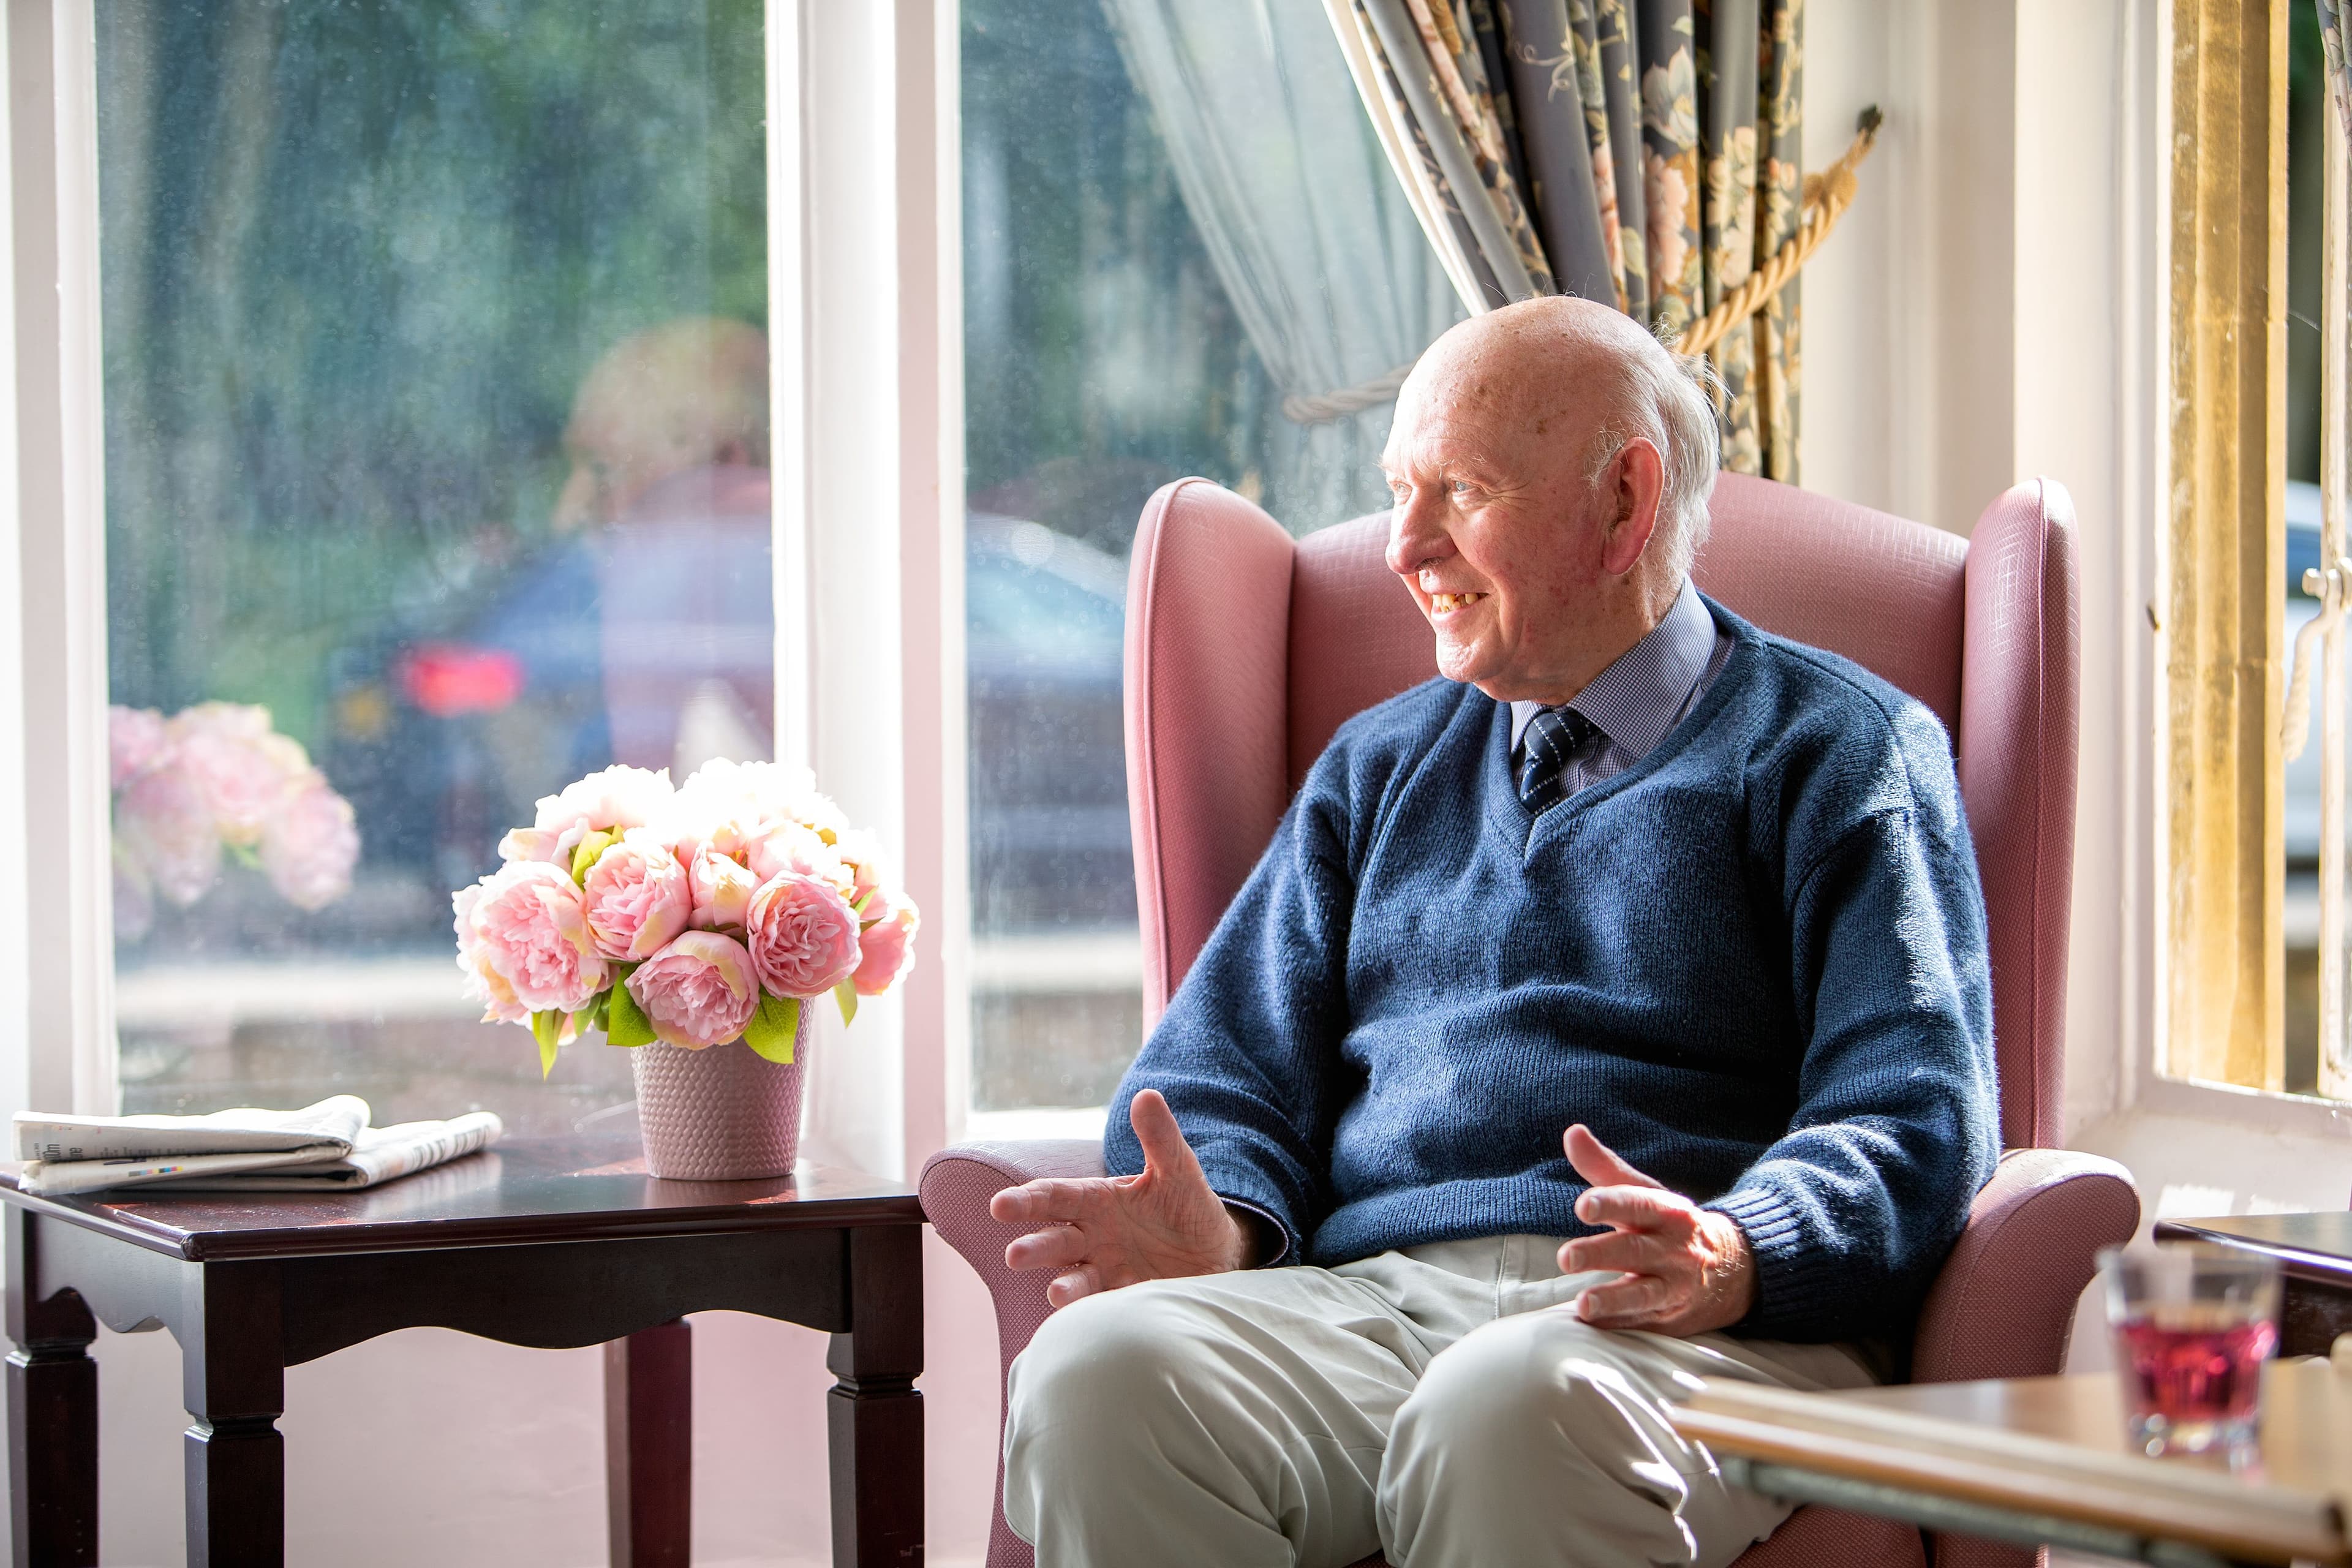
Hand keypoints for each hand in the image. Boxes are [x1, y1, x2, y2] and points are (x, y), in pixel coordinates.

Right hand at [989, 1089, 1255, 1307]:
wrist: (1217, 1252)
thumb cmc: (1188, 1206)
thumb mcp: (1179, 1168)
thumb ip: (1160, 1137)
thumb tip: (1147, 1095)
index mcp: (1096, 1200)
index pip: (1053, 1197)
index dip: (1027, 1201)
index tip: (1000, 1206)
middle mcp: (1092, 1236)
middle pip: (1054, 1240)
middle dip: (1034, 1247)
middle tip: (1014, 1255)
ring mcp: (1106, 1270)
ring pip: (1074, 1277)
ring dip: (1064, 1286)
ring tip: (1057, 1293)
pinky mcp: (1126, 1298)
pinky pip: (1106, 1305)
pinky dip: (1097, 1311)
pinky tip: (1091, 1318)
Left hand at [1555, 1123, 1755, 1335]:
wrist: (1730, 1269)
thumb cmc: (1670, 1225)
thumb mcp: (1646, 1193)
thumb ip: (1605, 1168)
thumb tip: (1572, 1132)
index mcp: (1666, 1212)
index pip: (1638, 1204)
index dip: (1611, 1203)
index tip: (1583, 1206)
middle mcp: (1673, 1249)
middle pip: (1634, 1251)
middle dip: (1600, 1254)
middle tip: (1566, 1257)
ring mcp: (1674, 1286)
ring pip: (1644, 1294)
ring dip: (1612, 1300)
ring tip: (1583, 1304)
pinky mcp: (1670, 1317)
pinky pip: (1642, 1322)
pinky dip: (1617, 1323)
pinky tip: (1591, 1323)